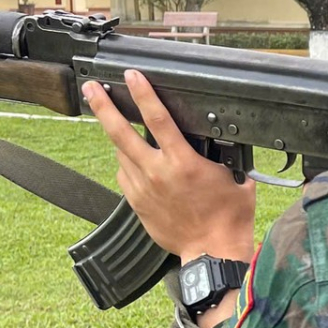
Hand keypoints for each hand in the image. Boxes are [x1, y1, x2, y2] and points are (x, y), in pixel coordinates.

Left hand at [83, 69, 256, 262]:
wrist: (212, 251)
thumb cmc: (229, 217)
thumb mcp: (236, 177)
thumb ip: (224, 155)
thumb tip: (221, 140)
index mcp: (184, 163)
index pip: (157, 119)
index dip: (143, 94)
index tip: (131, 76)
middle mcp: (158, 173)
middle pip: (121, 133)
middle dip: (104, 107)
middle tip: (91, 89)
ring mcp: (143, 189)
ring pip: (121, 154)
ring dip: (118, 137)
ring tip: (116, 123)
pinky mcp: (137, 204)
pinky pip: (125, 176)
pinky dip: (127, 164)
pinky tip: (134, 161)